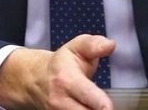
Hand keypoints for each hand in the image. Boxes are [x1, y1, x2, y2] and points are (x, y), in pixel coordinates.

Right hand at [0, 34, 115, 109]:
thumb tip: (110, 45)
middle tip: (106, 104)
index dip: (102, 104)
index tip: (108, 106)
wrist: (37, 78)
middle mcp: (59, 100)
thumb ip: (95, 45)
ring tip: (97, 103)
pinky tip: (89, 107)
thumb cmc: (61, 64)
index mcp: (66, 79)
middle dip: (100, 109)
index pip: (87, 96)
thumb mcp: (77, 47)